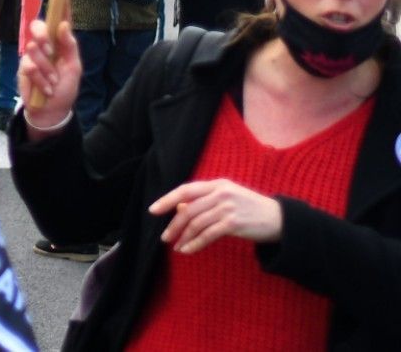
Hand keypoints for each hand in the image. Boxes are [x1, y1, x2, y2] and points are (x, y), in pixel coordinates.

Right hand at [17, 19, 81, 133]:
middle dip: (42, 36)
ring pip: (33, 49)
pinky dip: (41, 80)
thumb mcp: (74, 67)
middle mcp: (44, 45)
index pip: (59, 21)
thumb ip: (70, 46)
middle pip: (37, 26)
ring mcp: (32, 55)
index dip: (61, 7)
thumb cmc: (66, 87)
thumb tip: (63, 25)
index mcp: (59, 43)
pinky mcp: (22, 68)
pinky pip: (29, 67)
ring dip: (47, 69)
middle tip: (50, 51)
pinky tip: (46, 89)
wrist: (53, 110)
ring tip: (53, 82)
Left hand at [150, 179, 284, 254]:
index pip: (186, 190)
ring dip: (184, 237)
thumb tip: (179, 209)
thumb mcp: (228, 198)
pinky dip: (195, 243)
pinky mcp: (234, 224)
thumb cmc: (251, 209)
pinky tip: (188, 250)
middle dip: (174, 225)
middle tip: (165, 237)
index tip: (153, 210)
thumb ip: (205, 201)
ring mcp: (227, 208)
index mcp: (218, 184)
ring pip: (196, 223)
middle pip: (189, 209)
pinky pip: (208, 235)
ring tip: (176, 247)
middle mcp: (221, 193)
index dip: (167, 200)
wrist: (280, 220)